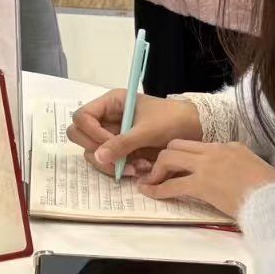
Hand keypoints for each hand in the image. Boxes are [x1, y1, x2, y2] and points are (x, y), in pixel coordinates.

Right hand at [67, 90, 201, 177]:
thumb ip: (122, 142)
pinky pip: (109, 163)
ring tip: (137, 167)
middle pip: (79, 135)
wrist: (195, 129)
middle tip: (115, 160)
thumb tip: (97, 156)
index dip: (91, 132)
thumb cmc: (171, 120)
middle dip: (96, 150)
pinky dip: (121, 169)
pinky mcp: (121, 151)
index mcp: (111, 104)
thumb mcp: (147, 130)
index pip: (82, 117)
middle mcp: (107, 119)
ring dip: (111, 164)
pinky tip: (141, 169)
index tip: (108, 143)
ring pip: (93, 153)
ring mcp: (112, 136)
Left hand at [140, 140, 274, 218]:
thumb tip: (230, 173)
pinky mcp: (202, 184)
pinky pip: (172, 185)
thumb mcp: (254, 166)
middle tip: (158, 173)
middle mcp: (214, 150)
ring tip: (149, 182)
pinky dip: (158, 189)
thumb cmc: (270, 188)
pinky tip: (150, 193)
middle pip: (177, 145)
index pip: (196, 145)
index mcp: (228, 145)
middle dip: (164, 157)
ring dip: (156, 170)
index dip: (182, 155)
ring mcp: (206, 165)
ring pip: (169, 158)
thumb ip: (238, 164)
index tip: (175, 166)